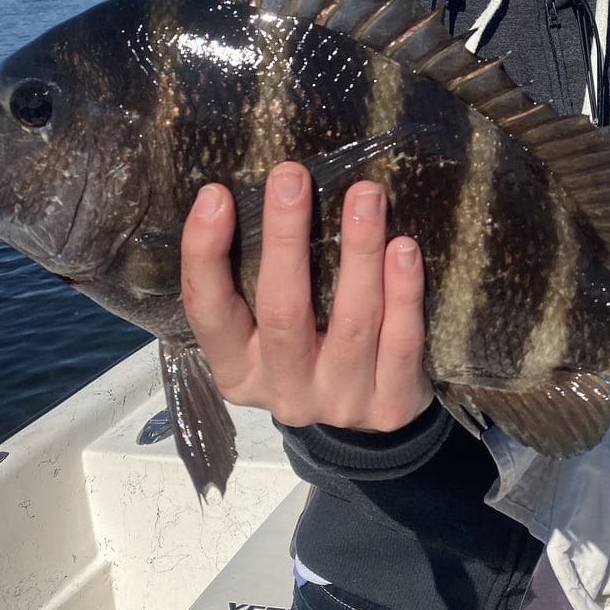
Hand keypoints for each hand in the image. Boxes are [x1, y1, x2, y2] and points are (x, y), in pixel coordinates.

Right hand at [180, 163, 433, 431]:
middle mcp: (283, 390)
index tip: (216, 195)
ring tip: (365, 196)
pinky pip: (400, 342)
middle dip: (285, 238)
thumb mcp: (269, 330)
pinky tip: (405, 248)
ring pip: (351, 322)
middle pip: (281, 311)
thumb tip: (270, 191)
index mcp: (236, 369)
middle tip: (292, 176)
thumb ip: (260, 281)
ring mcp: (338, 401)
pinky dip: (403, 292)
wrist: (367, 432)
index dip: (205, 253)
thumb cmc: (312, 351)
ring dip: (359, 252)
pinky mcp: (390, 407)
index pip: (207, 310)